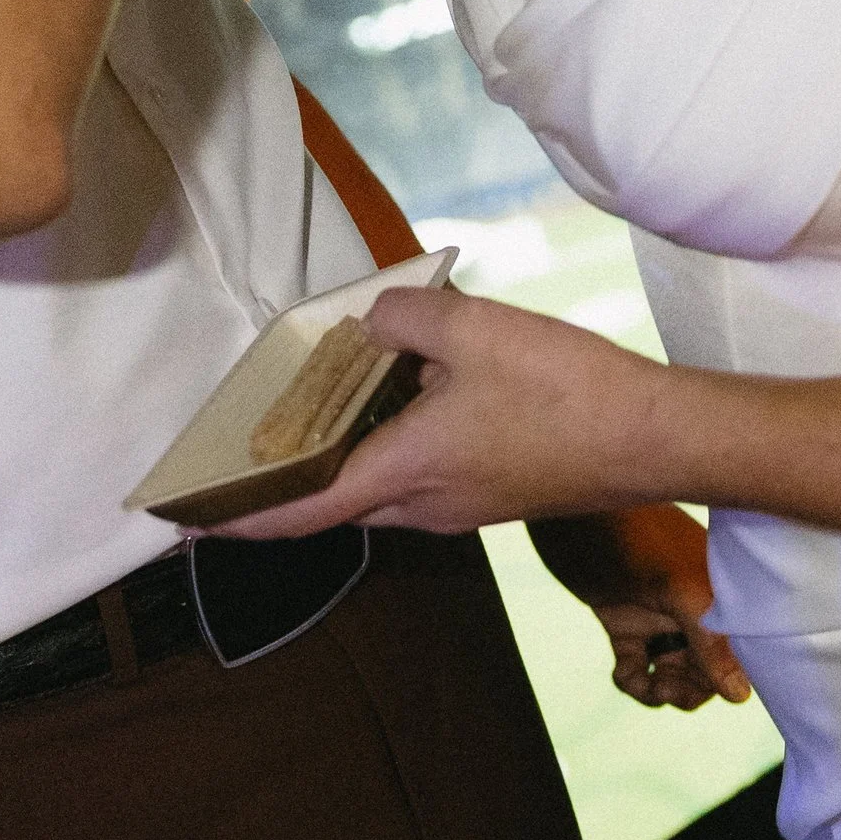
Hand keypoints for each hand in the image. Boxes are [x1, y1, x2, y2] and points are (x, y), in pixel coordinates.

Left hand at [218, 284, 679, 540]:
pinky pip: (423, 476)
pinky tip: (415, 392)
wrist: (654, 439)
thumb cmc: (563, 390)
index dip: (239, 519)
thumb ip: (405, 317)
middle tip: (254, 445)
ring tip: (334, 402)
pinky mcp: (497, 495)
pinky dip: (397, 445)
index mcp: (405, 472)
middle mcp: (426, 505)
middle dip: (292, 480)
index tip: (186, 523)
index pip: (300, 511)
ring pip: (383, 488)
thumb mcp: (472, 328)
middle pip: (338, 501)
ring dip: (350, 456)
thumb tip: (376, 322)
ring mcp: (465, 508)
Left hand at [529, 505, 751, 710]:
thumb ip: (712, 642)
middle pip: (707, 669)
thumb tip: (740, 697)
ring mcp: (658, 617)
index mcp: (719, 594)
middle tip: (668, 688)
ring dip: (662, 690)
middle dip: (691, 688)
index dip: (731, 675)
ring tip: (647, 685)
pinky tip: (623, 673)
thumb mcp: (680, 589)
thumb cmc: (634, 537)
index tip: (712, 688)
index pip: (740, 648)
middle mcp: (694, 608)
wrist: (572, 514)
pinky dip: (633, 680)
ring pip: (673, 672)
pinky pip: (639, 666)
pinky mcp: (625, 623)